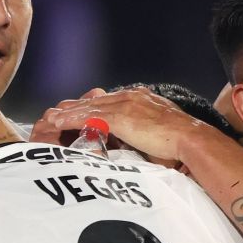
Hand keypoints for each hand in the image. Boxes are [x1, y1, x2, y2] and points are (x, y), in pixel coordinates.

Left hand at [39, 88, 207, 163]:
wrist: (191, 138)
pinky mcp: (120, 117)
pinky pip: (89, 116)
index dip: (96, 106)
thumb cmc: (183, 142)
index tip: (84, 110)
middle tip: (59, 110)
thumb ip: (150, 133)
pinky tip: (58, 120)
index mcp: (143, 99)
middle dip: (78, 105)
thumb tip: (146, 145)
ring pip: (89, 106)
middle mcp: (132, 97)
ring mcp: (125, 105)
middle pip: (98, 100)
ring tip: (51, 116)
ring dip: (69, 111)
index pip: (113, 101)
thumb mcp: (164, 132)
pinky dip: (71, 118)